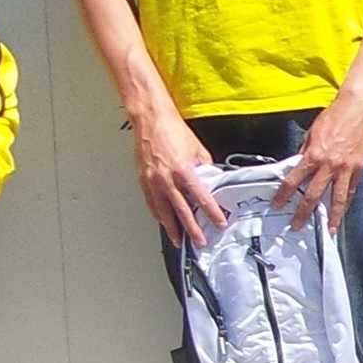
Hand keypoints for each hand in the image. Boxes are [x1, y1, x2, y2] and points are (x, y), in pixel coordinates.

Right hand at [135, 108, 222, 247]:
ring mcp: (153, 182)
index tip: (219, 223)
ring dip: (172, 228)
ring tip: (178, 240)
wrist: (151, 120)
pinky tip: (162, 220)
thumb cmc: (173, 131)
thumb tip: (211, 181)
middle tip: (199, 242)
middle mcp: (167, 180)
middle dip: (191, 230)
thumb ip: (205, 168)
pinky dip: (158, 214)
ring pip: (163, 212)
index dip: (212, 213)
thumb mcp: (198, 150)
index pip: (202, 198)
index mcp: (183, 171)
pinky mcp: (143, 180)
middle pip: (181, 212)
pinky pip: (151, 203)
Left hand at [276, 94, 362, 232]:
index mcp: (314, 155)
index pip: (294, 180)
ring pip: (337, 199)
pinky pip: (351, 190)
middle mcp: (329, 165)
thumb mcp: (312, 133)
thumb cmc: (334, 117)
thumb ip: (305, 152)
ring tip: (328, 229)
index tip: (278, 204)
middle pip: (313, 195)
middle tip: (297, 224)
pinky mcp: (358, 168)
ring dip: (331, 217)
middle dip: (304, 212)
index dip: (283, 195)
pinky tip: (342, 212)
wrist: (356, 108)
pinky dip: (346, 203)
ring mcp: (345, 168)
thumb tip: (297, 166)